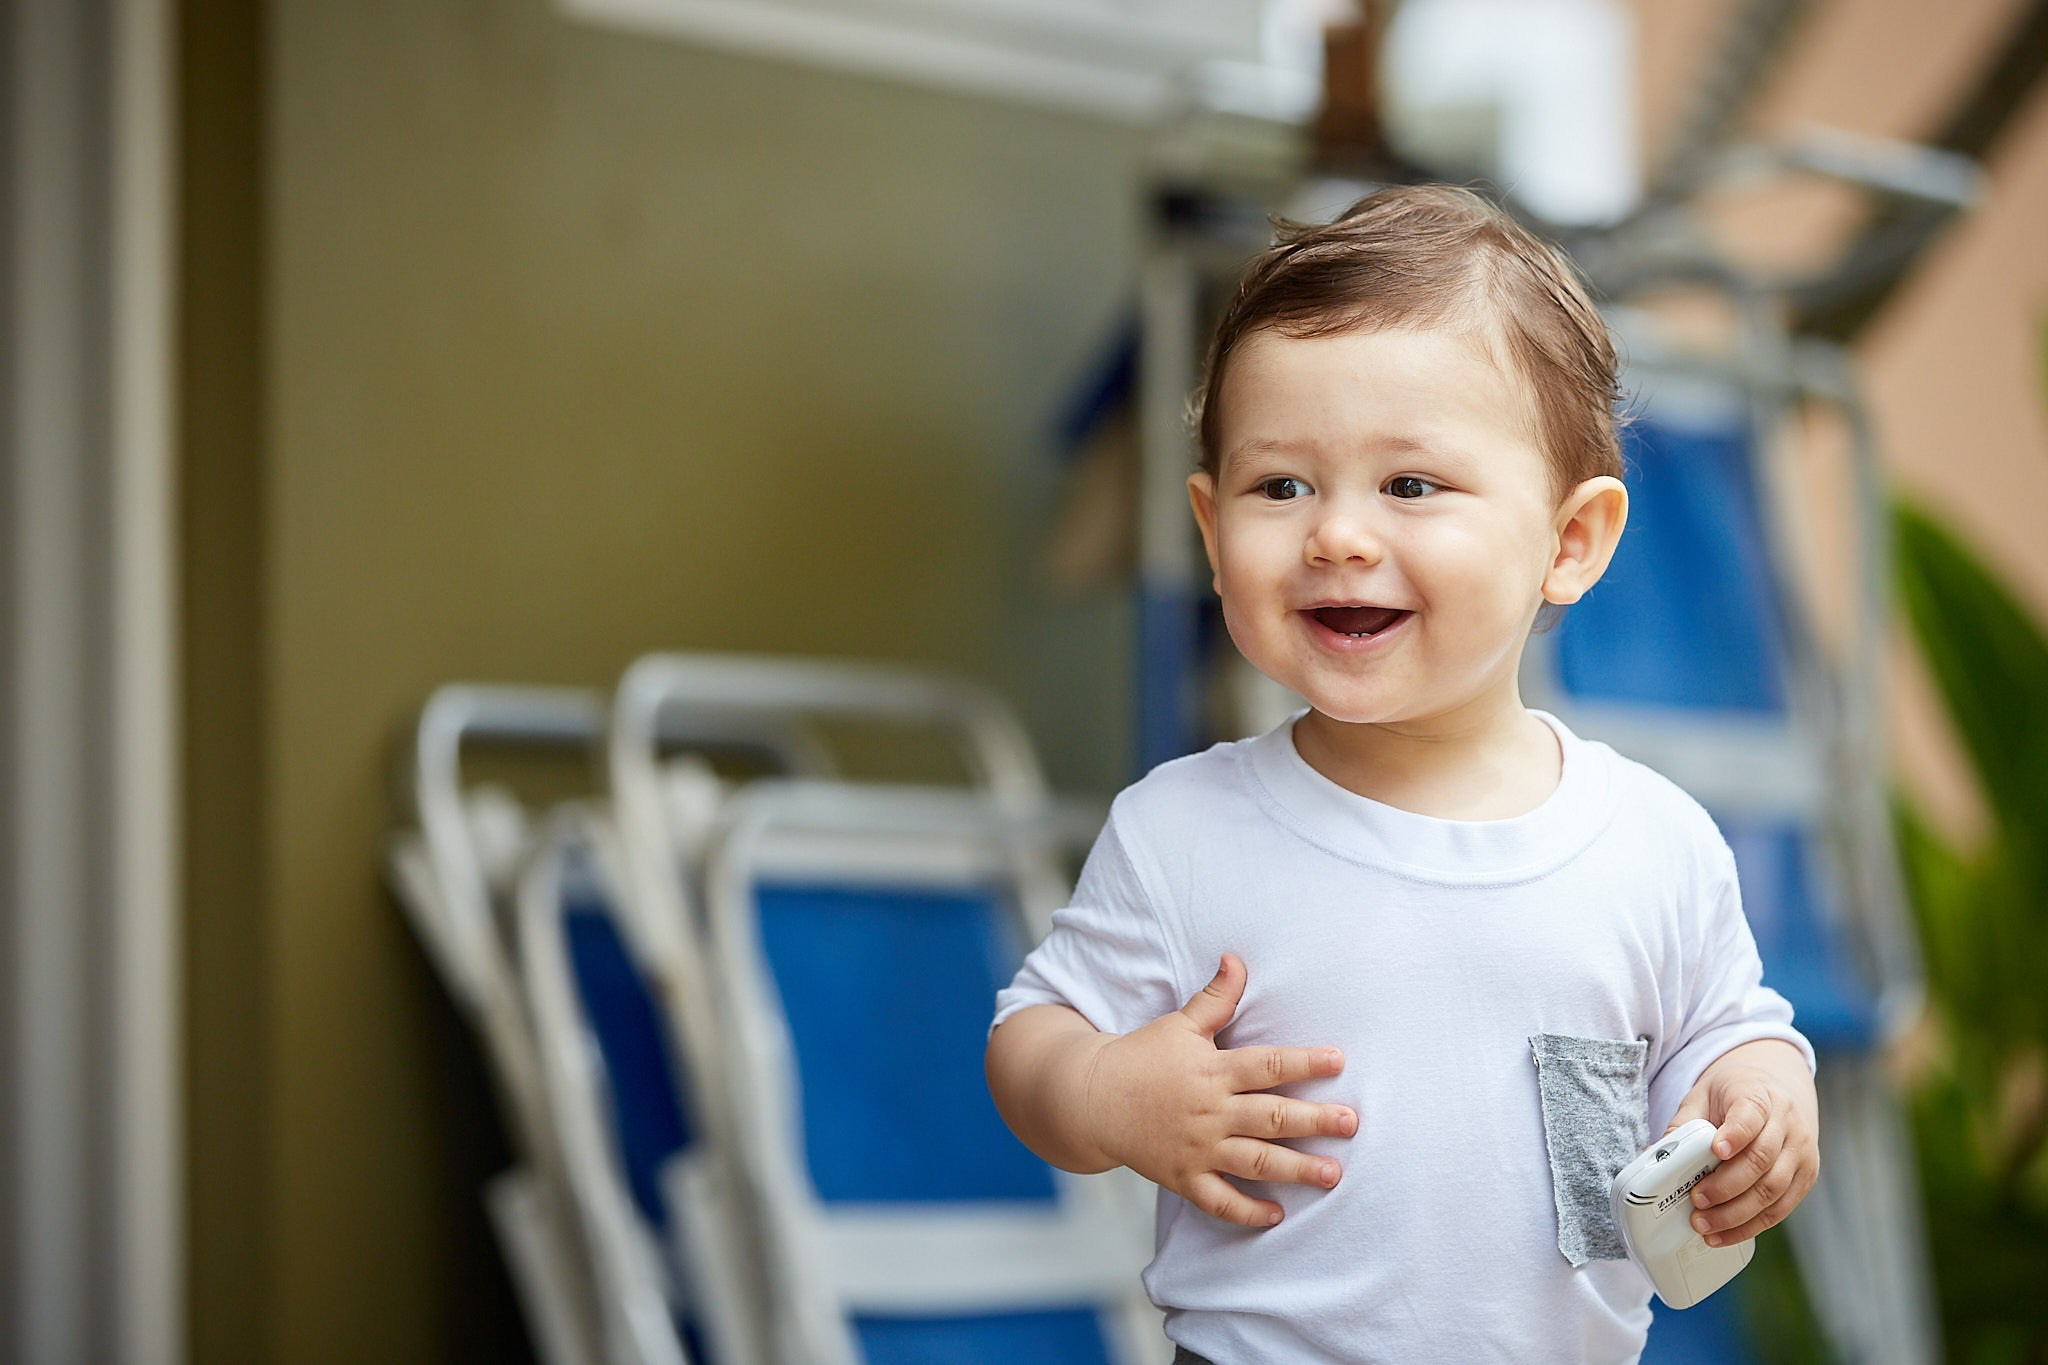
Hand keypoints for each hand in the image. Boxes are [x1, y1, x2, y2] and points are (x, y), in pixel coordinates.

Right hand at [1082, 954, 1355, 1226]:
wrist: (1091, 1099)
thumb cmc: (1141, 1057)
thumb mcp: (1179, 1024)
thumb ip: (1215, 998)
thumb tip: (1236, 959)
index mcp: (1213, 1071)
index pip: (1267, 1065)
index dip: (1304, 1062)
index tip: (1338, 1061)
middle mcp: (1210, 1112)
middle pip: (1271, 1117)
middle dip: (1314, 1121)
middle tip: (1351, 1123)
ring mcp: (1198, 1148)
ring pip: (1256, 1162)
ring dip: (1297, 1169)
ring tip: (1333, 1174)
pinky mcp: (1184, 1177)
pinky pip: (1220, 1201)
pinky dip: (1248, 1211)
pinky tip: (1278, 1215)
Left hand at [1666, 1039, 1818, 1246]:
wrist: (1777, 1090)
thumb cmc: (1733, 1096)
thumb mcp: (1703, 1096)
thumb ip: (1683, 1125)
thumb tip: (1654, 1156)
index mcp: (1760, 1096)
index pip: (1751, 1114)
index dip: (1735, 1134)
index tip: (1716, 1150)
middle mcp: (1788, 1124)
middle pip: (1762, 1160)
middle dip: (1727, 1187)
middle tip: (1696, 1201)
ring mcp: (1801, 1153)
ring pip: (1774, 1190)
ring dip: (1737, 1214)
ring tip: (1705, 1225)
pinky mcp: (1806, 1178)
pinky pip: (1782, 1208)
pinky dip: (1752, 1226)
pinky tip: (1726, 1234)